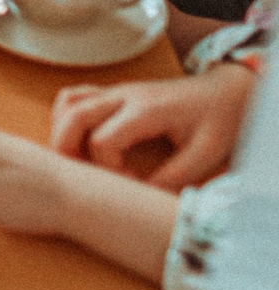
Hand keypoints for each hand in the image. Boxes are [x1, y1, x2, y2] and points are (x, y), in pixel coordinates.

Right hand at [51, 63, 255, 188]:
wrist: (226, 91)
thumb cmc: (218, 120)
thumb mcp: (206, 153)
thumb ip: (175, 176)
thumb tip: (141, 198)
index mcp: (146, 110)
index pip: (103, 141)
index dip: (107, 169)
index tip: (130, 182)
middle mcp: (124, 95)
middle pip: (72, 116)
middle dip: (65, 149)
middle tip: (79, 177)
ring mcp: (117, 91)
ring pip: (67, 102)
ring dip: (62, 131)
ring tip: (77, 160)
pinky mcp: (115, 93)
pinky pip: (76, 97)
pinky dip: (67, 117)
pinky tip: (83, 140)